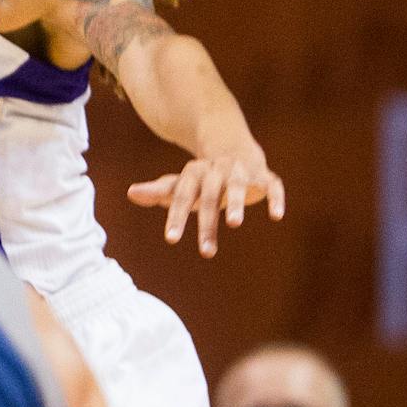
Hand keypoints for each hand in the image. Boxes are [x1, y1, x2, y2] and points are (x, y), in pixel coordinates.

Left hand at [127, 145, 284, 257]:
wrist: (236, 153)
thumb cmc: (203, 179)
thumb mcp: (182, 185)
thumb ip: (160, 191)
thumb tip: (130, 192)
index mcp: (195, 171)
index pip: (181, 195)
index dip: (176, 216)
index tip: (171, 240)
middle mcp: (218, 169)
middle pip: (209, 194)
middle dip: (206, 221)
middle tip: (206, 252)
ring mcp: (242, 171)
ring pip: (238, 184)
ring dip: (236, 202)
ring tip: (233, 223)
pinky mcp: (265, 176)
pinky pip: (272, 185)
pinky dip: (274, 198)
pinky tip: (276, 216)